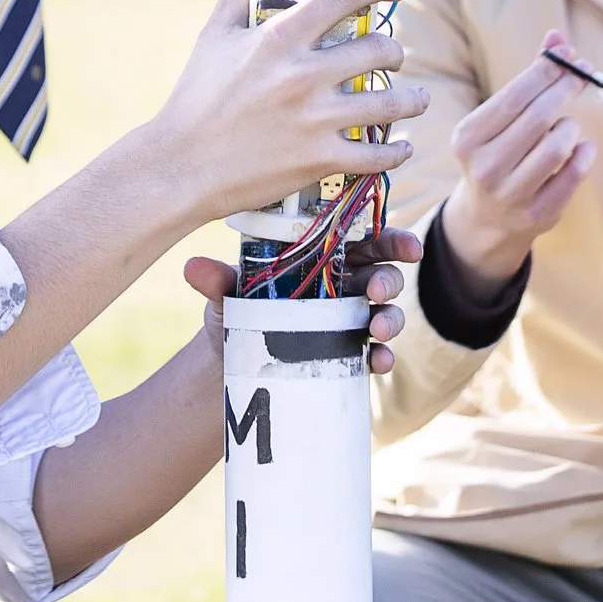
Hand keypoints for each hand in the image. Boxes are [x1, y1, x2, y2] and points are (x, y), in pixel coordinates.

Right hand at [143, 0, 427, 225]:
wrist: (178, 168)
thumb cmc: (195, 99)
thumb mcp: (214, 37)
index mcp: (279, 38)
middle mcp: (302, 75)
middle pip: (378, 49)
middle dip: (395, 50)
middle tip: (394, 55)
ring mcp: (314, 120)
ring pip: (389, 103)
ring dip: (411, 99)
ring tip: (416, 98)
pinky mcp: (318, 159)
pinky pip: (376, 155)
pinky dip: (396, 151)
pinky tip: (401, 146)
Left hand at [181, 227, 423, 374]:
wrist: (230, 363)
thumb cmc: (236, 310)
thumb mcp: (226, 294)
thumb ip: (217, 280)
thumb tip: (192, 268)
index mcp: (328, 256)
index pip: (367, 239)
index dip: (394, 239)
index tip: (410, 247)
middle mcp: (346, 284)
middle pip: (384, 272)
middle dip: (390, 278)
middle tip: (377, 288)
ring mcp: (350, 320)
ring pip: (386, 312)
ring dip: (391, 318)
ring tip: (378, 329)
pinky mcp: (348, 355)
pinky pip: (375, 355)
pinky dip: (382, 358)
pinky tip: (378, 362)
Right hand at [439, 31, 598, 295]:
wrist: (487, 217)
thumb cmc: (499, 151)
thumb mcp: (501, 118)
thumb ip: (530, 78)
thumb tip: (557, 37)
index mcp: (468, 138)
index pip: (514, 96)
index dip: (547, 71)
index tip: (571, 55)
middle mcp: (484, 167)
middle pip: (538, 118)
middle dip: (566, 89)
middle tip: (585, 74)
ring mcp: (510, 195)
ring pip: (557, 146)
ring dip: (572, 127)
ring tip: (568, 124)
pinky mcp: (537, 216)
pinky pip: (574, 175)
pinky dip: (584, 154)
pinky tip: (581, 147)